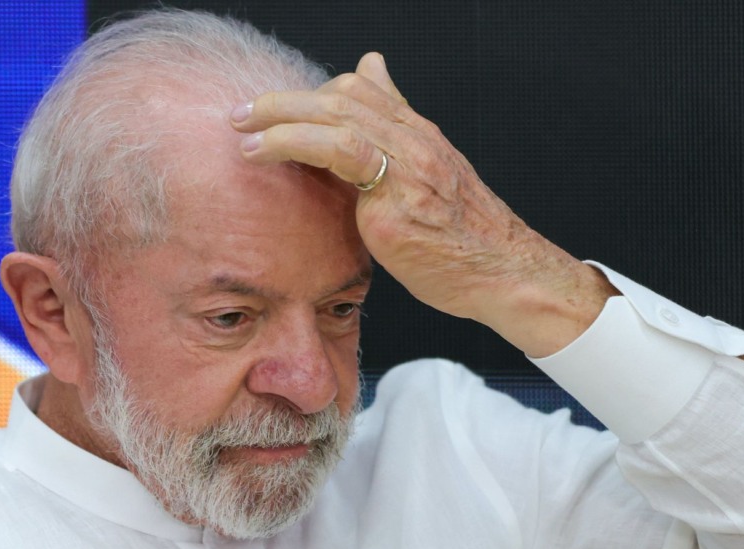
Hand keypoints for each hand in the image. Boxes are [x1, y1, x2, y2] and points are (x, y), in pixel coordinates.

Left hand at [230, 53, 616, 356]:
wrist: (503, 274)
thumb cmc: (463, 236)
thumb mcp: (432, 179)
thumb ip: (399, 137)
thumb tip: (375, 78)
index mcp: (420, 136)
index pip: (361, 91)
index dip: (313, 95)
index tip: (275, 112)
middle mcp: (415, 141)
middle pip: (342, 97)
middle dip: (283, 101)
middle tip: (241, 112)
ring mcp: (408, 166)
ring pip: (337, 115)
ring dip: (279, 116)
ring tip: (240, 127)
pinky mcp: (397, 200)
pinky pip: (341, 153)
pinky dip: (294, 143)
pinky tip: (261, 152)